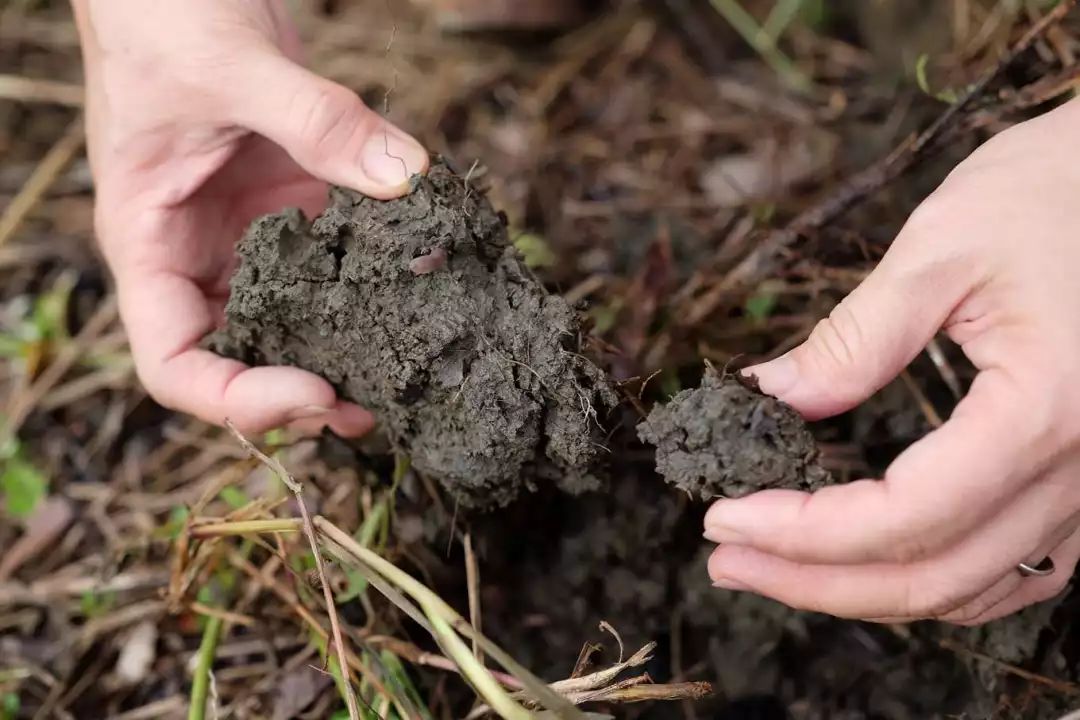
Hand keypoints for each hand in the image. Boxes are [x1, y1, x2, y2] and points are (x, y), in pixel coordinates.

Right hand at [74, 0, 427, 433]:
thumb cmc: (164, 18)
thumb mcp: (232, 67)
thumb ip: (317, 121)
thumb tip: (405, 179)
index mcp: (151, 245)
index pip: (174, 363)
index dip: (238, 399)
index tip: (314, 390)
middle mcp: (198, 257)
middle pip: (239, 362)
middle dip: (302, 396)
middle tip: (373, 406)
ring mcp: (249, 239)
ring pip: (292, 327)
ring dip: (343, 357)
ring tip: (404, 374)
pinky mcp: (293, 212)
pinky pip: (333, 267)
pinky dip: (372, 290)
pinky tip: (417, 295)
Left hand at [704, 98, 1079, 623]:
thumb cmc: (1057, 189)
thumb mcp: (944, 247)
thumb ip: (855, 339)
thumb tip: (769, 396)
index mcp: (1047, 411)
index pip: (903, 516)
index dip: (801, 533)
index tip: (723, 517)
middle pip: (934, 575)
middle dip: (814, 580)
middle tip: (726, 561)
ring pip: (974, 588)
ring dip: (866, 591)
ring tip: (777, 567)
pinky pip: (1019, 568)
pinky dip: (939, 581)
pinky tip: (874, 563)